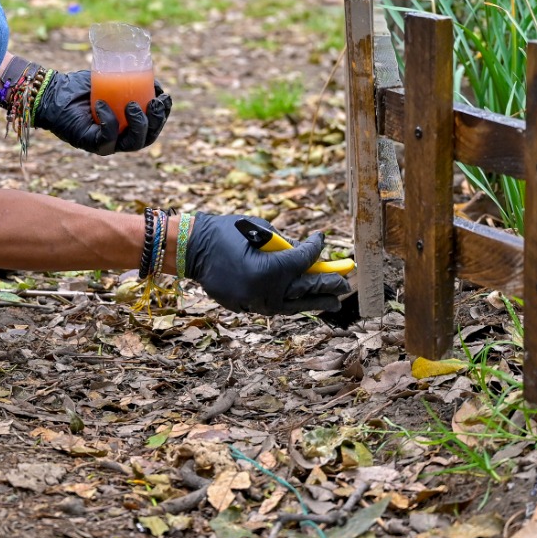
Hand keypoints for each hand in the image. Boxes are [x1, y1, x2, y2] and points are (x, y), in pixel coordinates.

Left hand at [34, 69, 170, 155]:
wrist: (54, 91)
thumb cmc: (82, 86)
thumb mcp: (112, 79)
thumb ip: (132, 80)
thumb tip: (153, 81)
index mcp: (127, 126)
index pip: (153, 126)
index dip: (164, 115)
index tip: (166, 96)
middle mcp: (119, 138)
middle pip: (147, 138)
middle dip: (156, 121)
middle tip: (155, 102)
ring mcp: (106, 144)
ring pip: (132, 144)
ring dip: (139, 124)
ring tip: (133, 105)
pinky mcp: (91, 144)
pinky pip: (107, 138)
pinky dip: (108, 121)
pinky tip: (101, 104)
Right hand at [184, 215, 349, 314]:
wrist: (192, 248)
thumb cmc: (226, 232)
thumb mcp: (261, 229)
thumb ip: (285, 244)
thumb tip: (305, 252)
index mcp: (271, 269)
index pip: (304, 261)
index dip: (316, 248)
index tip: (322, 239)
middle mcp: (265, 291)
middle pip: (305, 290)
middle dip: (327, 284)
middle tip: (344, 283)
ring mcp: (254, 303)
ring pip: (292, 307)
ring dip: (314, 304)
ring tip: (333, 303)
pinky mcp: (244, 308)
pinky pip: (272, 307)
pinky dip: (288, 304)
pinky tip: (302, 302)